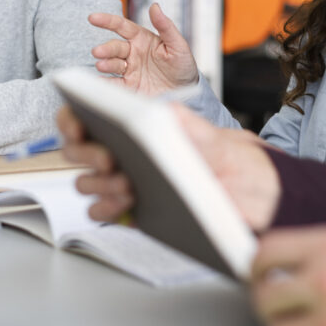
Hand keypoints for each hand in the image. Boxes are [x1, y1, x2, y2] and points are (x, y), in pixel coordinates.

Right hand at [59, 102, 281, 230]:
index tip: (78, 124)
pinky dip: (107, 208)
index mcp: (133, 126)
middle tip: (108, 158)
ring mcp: (124, 183)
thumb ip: (180, 121)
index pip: (86, 118)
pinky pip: (104, 212)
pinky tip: (126, 202)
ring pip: (87, 183)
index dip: (72, 119)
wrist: (253, 194)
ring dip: (98, 183)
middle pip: (79, 151)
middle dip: (87, 153)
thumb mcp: (209, 133)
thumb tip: (149, 113)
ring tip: (125, 183)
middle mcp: (123, 154)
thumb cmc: (227, 157)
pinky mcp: (132, 212)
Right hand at [89, 4, 198, 94]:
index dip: (107, 21)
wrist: (187, 92)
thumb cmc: (183, 66)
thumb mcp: (178, 44)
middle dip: (105, 49)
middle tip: (98, 52)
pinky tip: (99, 81)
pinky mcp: (129, 86)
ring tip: (101, 65)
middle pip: (115, 47)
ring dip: (105, 63)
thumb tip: (155, 7)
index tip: (93, 18)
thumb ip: (165, 26)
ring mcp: (130, 70)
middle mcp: (133, 53)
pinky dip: (105, 83)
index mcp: (142, 39)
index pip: (122, 26)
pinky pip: (114, 84)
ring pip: (112, 64)